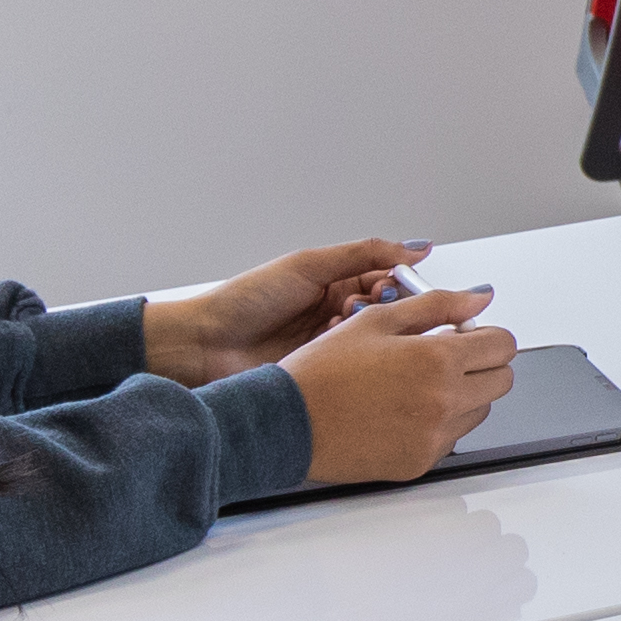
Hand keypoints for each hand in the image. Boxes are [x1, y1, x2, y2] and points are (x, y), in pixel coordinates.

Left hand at [147, 235, 419, 380]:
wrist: (206, 345)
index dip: (397, 282)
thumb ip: (365, 254)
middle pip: (385, 310)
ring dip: (362, 328)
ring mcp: (330, 344)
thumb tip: (413, 248)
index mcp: (334, 282)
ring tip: (339, 323)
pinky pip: (354, 363)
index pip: (386, 279)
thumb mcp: (309, 265)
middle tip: (362, 305)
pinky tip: (334, 348)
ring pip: (373, 337)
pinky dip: (350, 354)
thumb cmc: (246, 301)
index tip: (395, 286)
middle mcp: (335, 312)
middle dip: (382, 306)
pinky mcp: (324, 371)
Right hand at [288, 280, 517, 485]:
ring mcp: (433, 437)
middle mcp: (443, 401)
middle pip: (501, 380)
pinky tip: (402, 410)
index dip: (486, 335)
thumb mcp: (377, 319)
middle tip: (444, 357)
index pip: (503, 345)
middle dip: (481, 364)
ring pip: (479, 411)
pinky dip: (439, 423)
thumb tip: (476, 299)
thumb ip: (436, 304)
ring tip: (417, 384)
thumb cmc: (322, 371)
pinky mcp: (419, 463)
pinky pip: (450, 439)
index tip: (467, 334)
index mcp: (437, 359)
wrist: (285, 422)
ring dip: (462, 394)